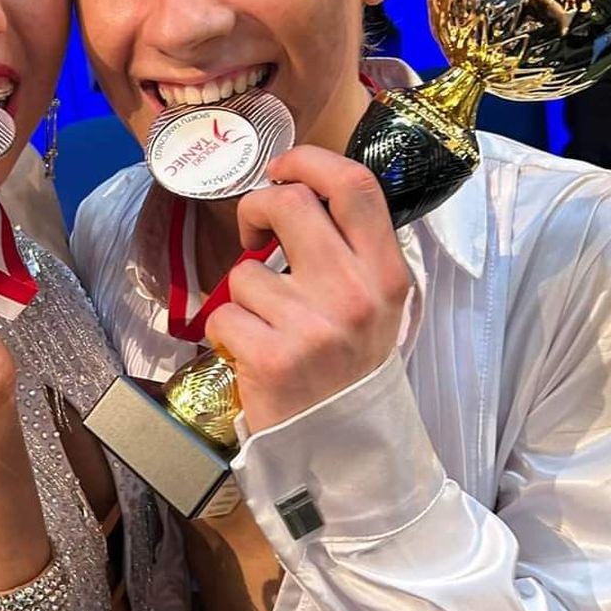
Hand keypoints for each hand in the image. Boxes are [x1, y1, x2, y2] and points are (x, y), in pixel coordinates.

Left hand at [204, 146, 410, 432]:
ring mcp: (313, 326)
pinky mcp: (272, 358)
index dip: (309, 161)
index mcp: (387, 274)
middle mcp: (356, 294)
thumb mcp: (375, 304)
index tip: (282, 171)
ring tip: (266, 326)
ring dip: (243, 296)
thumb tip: (297, 189)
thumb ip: (350, 250)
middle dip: (255, 209)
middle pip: (291, 204)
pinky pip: (223, 315)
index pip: (355, 186)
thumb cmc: (350, 366)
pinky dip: (227, 333)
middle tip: (252, 235)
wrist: (345, 448)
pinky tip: (252, 355)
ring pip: (245, 272)